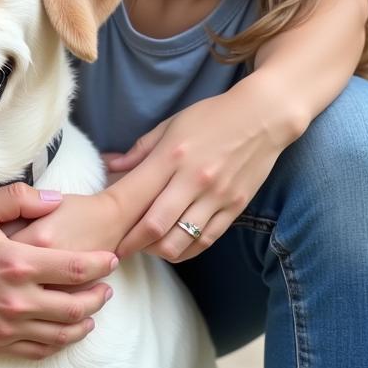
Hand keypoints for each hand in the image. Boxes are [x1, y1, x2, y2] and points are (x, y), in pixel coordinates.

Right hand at [0, 183, 117, 359]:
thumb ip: (20, 198)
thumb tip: (55, 199)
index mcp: (16, 262)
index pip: (76, 268)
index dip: (100, 264)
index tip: (112, 258)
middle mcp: (16, 299)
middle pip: (76, 305)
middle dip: (99, 295)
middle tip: (108, 286)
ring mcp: (6, 326)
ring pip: (61, 333)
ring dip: (84, 321)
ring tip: (93, 310)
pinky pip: (37, 350)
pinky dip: (58, 342)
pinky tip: (64, 331)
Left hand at [103, 82, 297, 262]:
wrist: (261, 117)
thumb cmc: (210, 116)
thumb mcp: (170, 125)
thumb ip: (140, 150)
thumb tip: (110, 166)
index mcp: (172, 156)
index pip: (138, 197)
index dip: (119, 221)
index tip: (106, 232)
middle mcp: (194, 180)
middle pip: (156, 226)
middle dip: (133, 244)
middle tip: (119, 250)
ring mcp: (217, 197)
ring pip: (182, 240)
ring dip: (158, 251)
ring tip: (146, 247)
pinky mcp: (235, 208)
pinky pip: (207, 240)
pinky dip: (187, 250)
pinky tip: (173, 247)